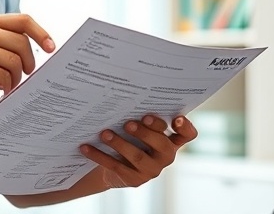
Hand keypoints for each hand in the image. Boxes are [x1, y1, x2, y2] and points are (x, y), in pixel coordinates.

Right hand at [0, 13, 54, 108]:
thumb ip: (9, 40)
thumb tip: (44, 45)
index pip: (24, 20)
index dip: (42, 33)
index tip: (51, 48)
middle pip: (23, 43)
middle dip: (29, 63)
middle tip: (25, 74)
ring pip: (15, 61)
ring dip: (17, 77)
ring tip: (10, 83)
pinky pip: (4, 75)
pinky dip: (8, 86)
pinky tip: (1, 88)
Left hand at [80, 115, 196, 188]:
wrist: (115, 166)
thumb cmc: (131, 137)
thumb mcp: (140, 127)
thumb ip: (142, 116)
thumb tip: (125, 93)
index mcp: (171, 140)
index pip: (188, 135)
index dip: (185, 127)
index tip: (175, 119)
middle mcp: (165, 155)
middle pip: (162, 144)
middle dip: (146, 133)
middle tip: (129, 123)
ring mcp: (151, 170)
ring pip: (138, 157)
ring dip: (120, 144)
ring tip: (105, 133)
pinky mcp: (134, 180)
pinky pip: (116, 166)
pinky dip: (99, 155)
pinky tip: (86, 147)